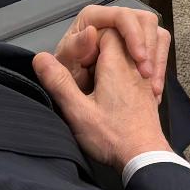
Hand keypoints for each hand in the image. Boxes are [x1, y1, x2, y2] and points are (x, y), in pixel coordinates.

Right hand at [34, 28, 169, 166]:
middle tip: (87, 66)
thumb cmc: (112, 136)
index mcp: (116, 65)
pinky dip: (131, 68)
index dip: (91, 38)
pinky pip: (144, 66)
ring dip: (120, 54)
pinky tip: (118, 88)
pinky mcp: (150, 92)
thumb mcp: (78, 112)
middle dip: (104, 45)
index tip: (80, 57)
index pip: (107, 31)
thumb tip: (39, 58)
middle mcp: (135, 66)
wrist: (145, 157)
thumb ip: (59, 83)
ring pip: (135, 50)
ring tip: (102, 75)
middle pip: (122, 38)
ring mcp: (145, 78)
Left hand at [52, 4, 169, 103]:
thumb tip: (91, 31)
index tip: (140, 58)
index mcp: (95, 17)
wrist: (77, 88)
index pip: (123, 16)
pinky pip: (160, 48)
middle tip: (146, 75)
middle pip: (145, 21)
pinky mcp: (142, 42)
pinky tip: (153, 89)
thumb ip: (74, 47)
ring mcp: (131, 30)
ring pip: (157, 33)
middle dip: (150, 48)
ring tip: (151, 87)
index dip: (135, 35)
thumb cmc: (69, 73)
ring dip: (157, 60)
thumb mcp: (66, 63)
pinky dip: (160, 68)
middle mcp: (115, 19)